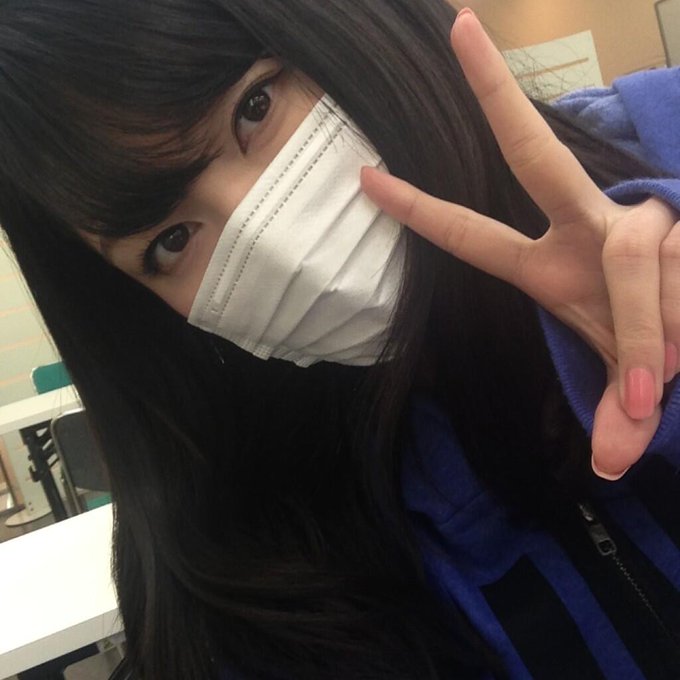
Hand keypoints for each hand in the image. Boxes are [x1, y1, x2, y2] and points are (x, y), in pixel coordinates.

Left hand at [361, 9, 679, 479]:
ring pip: (636, 264)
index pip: (471, 231)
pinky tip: (672, 360)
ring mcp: (637, 219)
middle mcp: (587, 227)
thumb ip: (615, 413)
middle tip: (459, 26)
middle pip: (533, 155)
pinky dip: (665, 341)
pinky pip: (669, 283)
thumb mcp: (626, 381)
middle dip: (494, 94)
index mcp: (549, 265)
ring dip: (650, 340)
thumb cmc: (661, 348)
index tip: (365, 174)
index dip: (418, 208)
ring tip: (663, 382)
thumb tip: (611, 469)